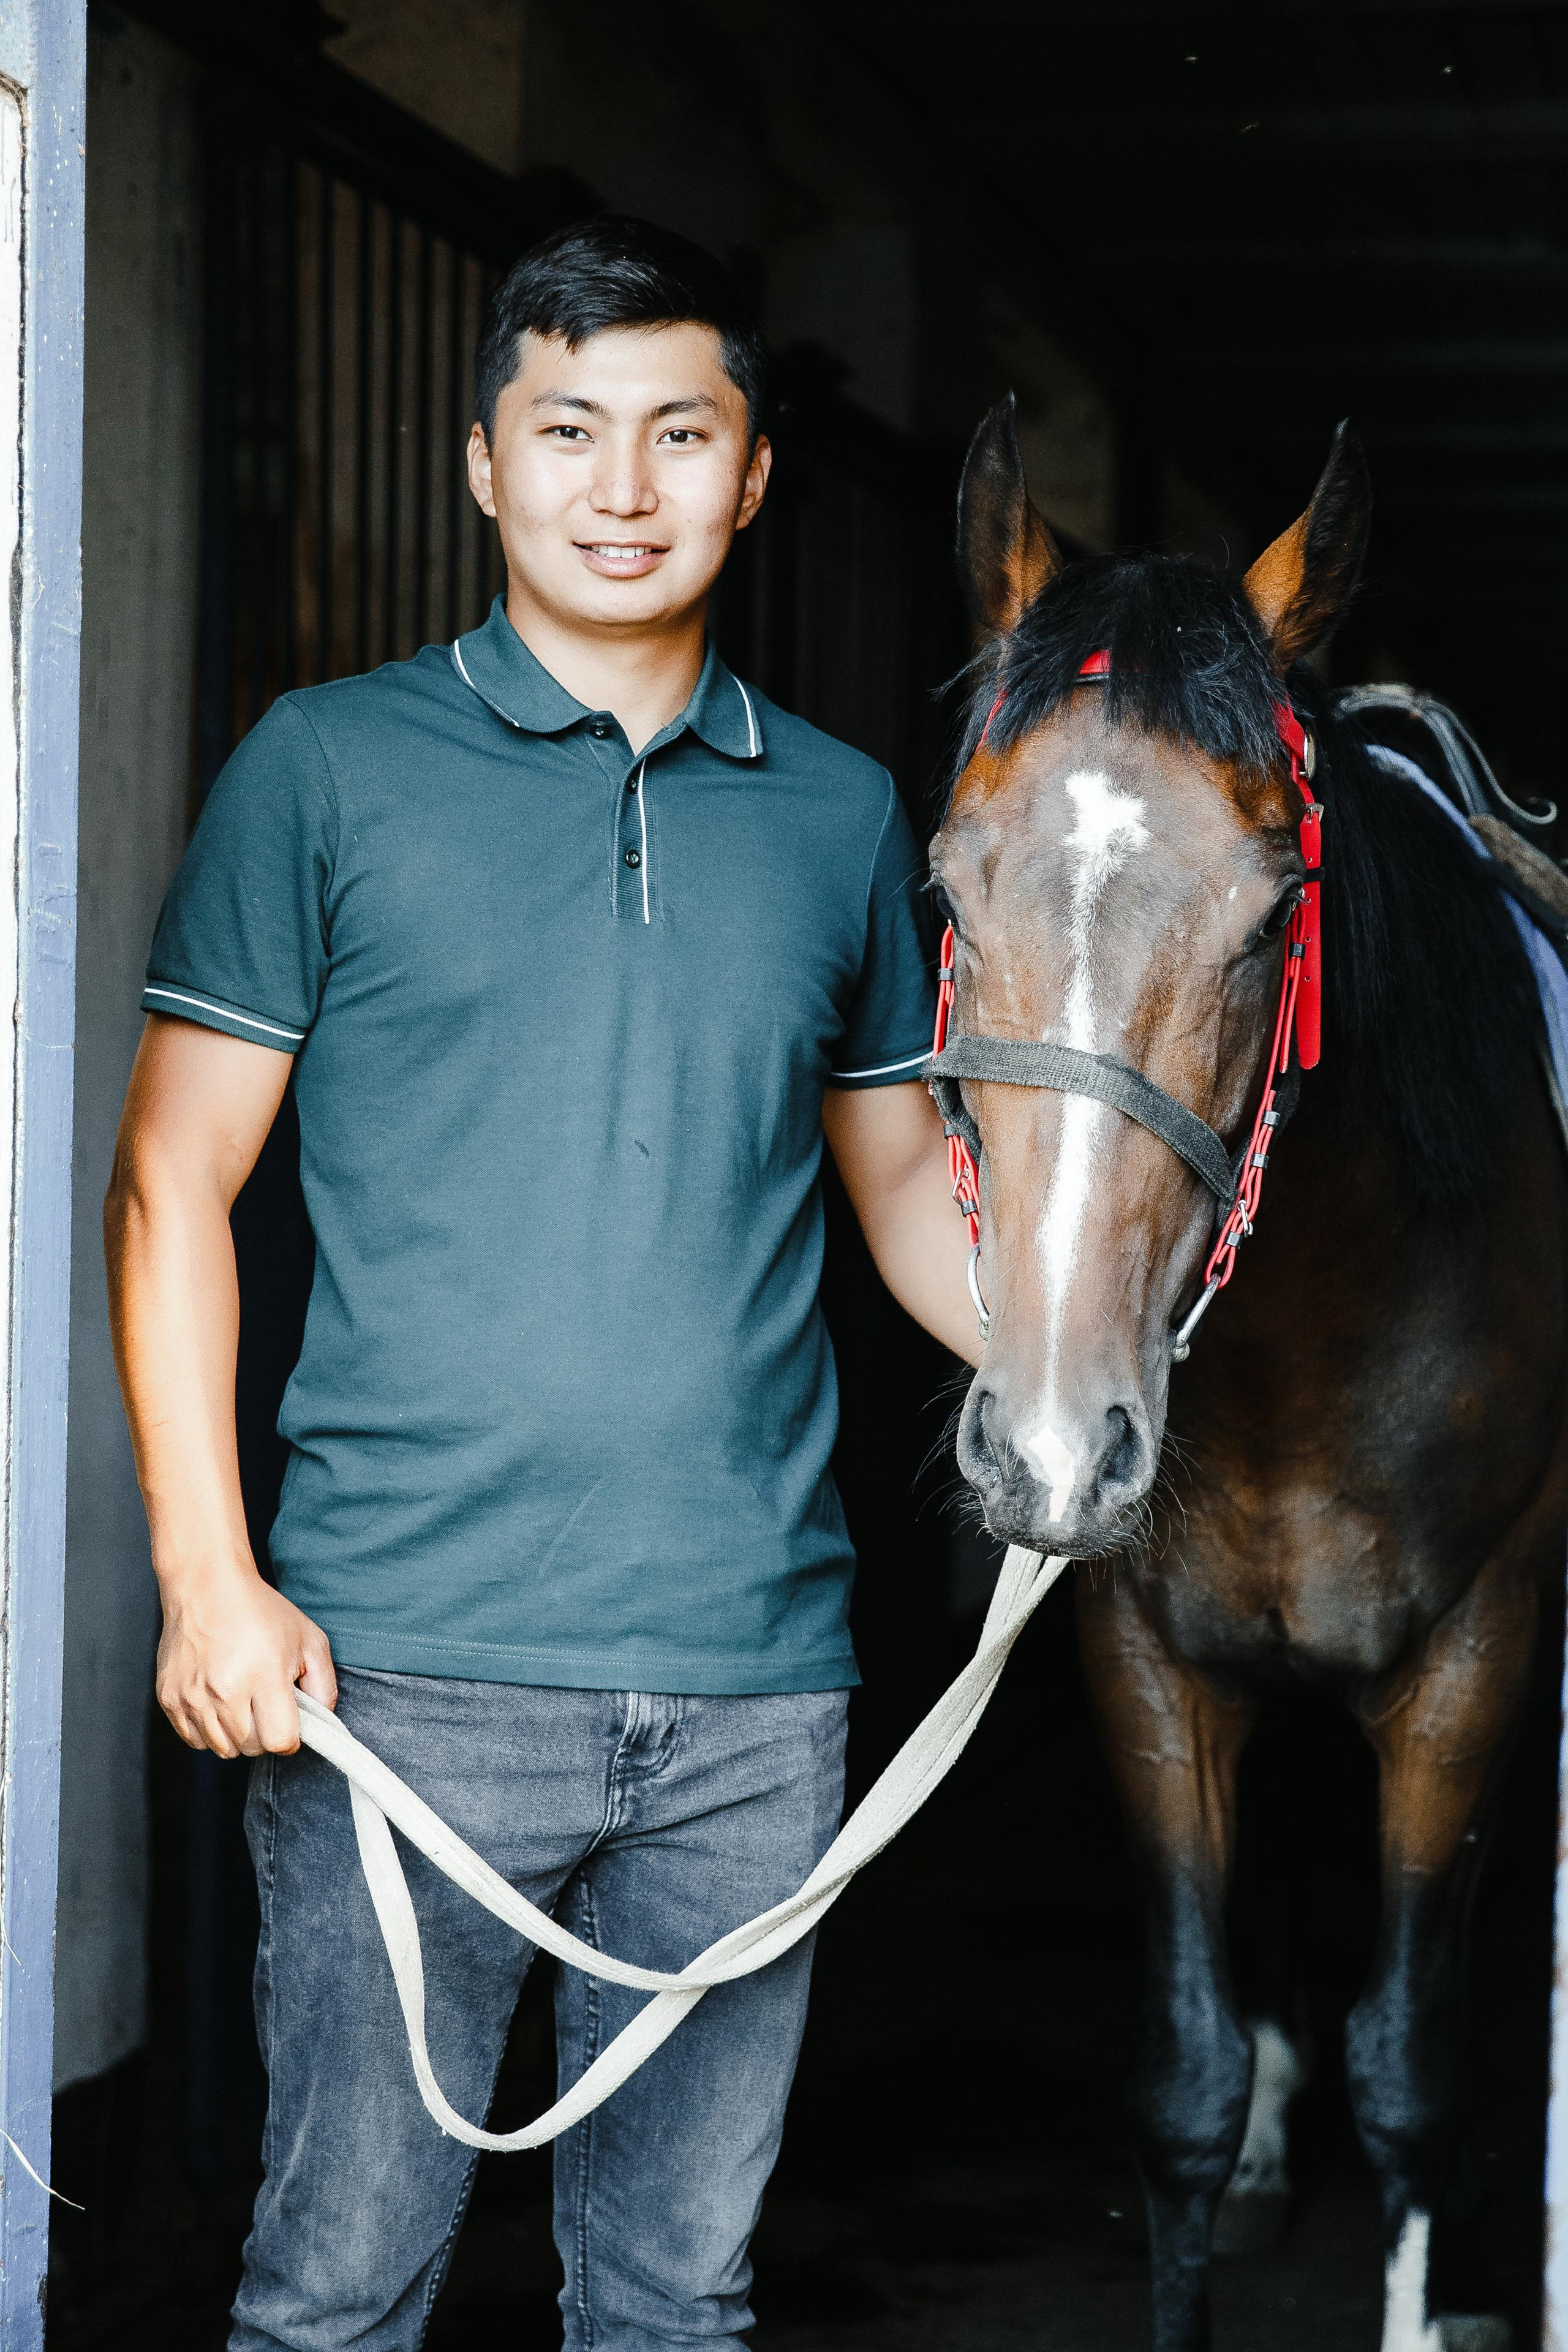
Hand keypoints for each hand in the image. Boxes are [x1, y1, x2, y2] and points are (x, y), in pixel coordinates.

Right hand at [155, 1562, 336, 1756]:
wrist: (207, 1586)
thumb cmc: (261, 1612)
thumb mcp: (309, 1640)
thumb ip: (324, 1686)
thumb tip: (321, 1722)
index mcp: (262, 1675)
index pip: (279, 1741)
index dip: (291, 1737)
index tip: (289, 1718)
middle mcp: (223, 1690)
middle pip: (251, 1748)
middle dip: (265, 1734)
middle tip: (266, 1704)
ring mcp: (192, 1697)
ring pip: (223, 1749)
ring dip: (238, 1735)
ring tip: (242, 1701)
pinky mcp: (169, 1699)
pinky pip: (195, 1740)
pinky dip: (210, 1731)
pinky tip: (219, 1702)